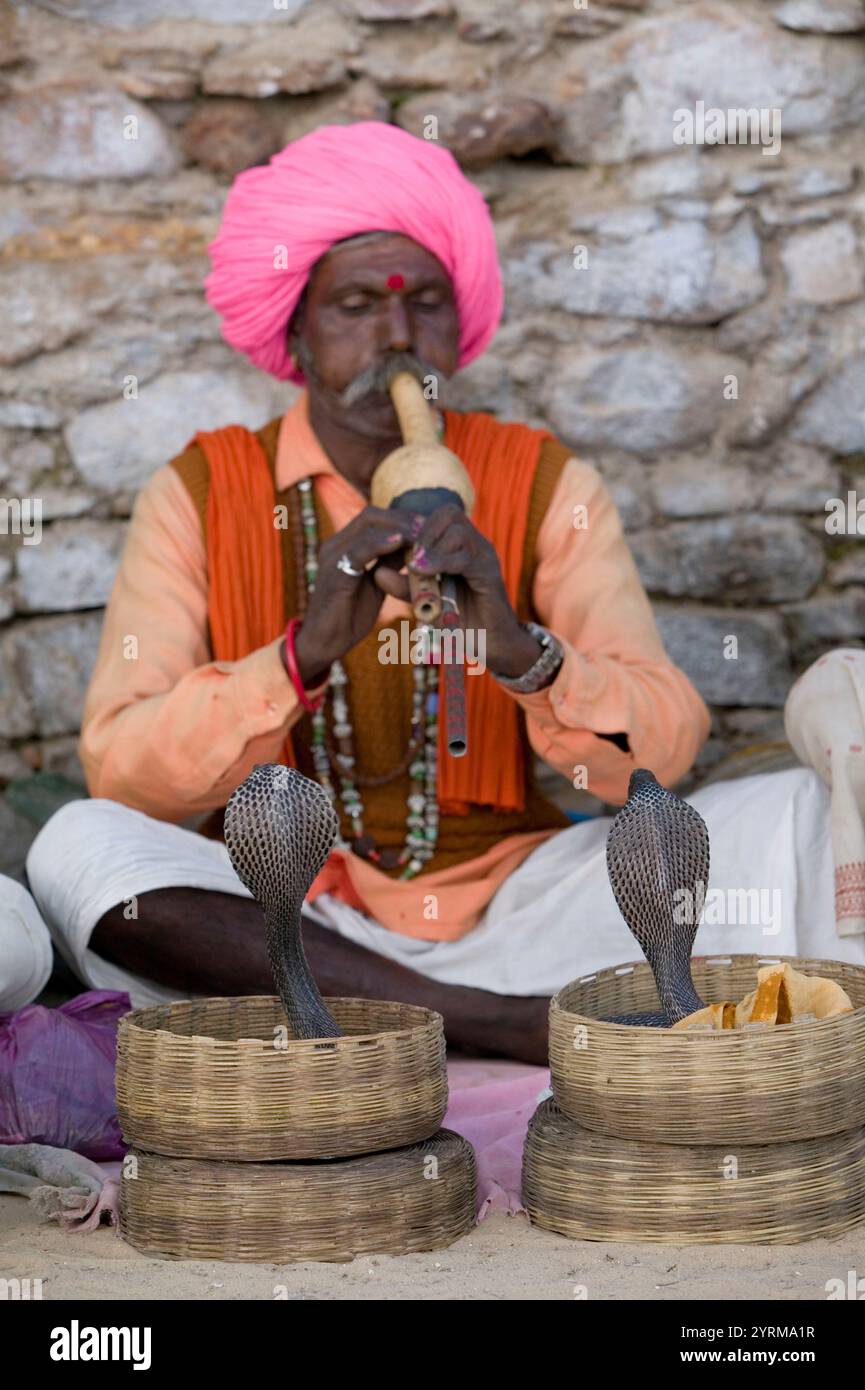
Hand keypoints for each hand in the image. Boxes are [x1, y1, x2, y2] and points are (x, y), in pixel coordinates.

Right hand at [292, 506, 421, 685]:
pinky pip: (359, 551)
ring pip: (366, 528)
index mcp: (343, 545)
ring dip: (398, 529)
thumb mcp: (375, 583)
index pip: (373, 517)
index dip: (401, 518)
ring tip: (421, 535)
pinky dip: (381, 544)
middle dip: (403, 519)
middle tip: (428, 528)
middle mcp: (335, 545)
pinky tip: (401, 543)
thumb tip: (412, 545)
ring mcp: (332, 557)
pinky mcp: (334, 574)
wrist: (324, 643)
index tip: (427, 526)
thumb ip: (389, 563)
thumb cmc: (349, 616)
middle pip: (371, 516)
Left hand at [407, 505, 541, 676]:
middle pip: (449, 513)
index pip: (439, 515)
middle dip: (422, 532)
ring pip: (457, 532)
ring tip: (414, 567)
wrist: (491, 644)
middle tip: (407, 556)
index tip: (396, 546)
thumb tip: (377, 572)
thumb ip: (404, 585)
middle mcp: (476, 544)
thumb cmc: (460, 621)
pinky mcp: (490, 574)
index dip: (415, 526)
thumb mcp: (426, 600)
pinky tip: (423, 573)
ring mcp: (485, 557)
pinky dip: (442, 563)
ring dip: (431, 547)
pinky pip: (466, 558)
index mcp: (462, 545)